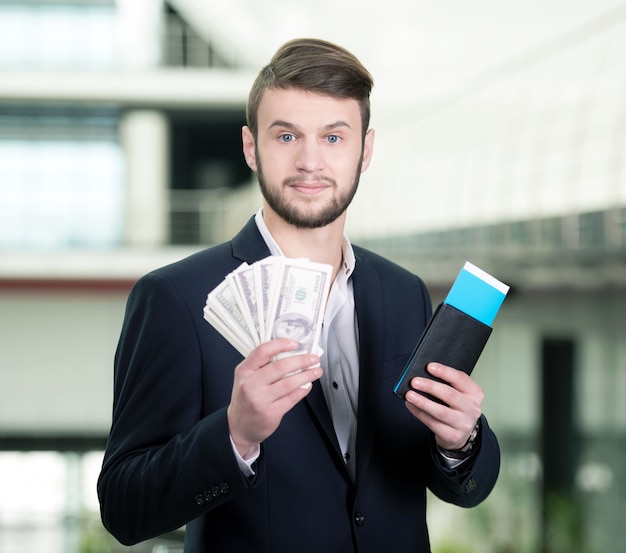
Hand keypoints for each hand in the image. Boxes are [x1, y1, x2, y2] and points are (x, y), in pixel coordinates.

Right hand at [227, 338, 321, 457]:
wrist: (239, 426)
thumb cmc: (245, 399)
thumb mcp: (246, 378)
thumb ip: (263, 365)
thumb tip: (290, 353)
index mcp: (244, 371)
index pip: (262, 351)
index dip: (281, 344)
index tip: (295, 343)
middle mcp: (250, 384)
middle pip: (280, 367)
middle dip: (301, 360)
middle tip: (313, 358)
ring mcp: (260, 400)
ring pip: (289, 383)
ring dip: (306, 375)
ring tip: (316, 371)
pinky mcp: (271, 413)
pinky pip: (292, 398)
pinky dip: (303, 390)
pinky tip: (307, 385)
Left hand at [404, 362, 482, 449]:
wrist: (462, 432)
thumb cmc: (456, 407)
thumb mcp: (459, 393)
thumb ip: (446, 383)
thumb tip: (423, 375)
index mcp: (475, 393)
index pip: (461, 379)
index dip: (444, 372)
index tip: (429, 366)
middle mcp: (472, 408)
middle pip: (450, 395)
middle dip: (430, 387)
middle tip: (415, 381)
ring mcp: (463, 424)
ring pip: (441, 412)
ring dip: (423, 402)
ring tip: (410, 395)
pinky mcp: (452, 436)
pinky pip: (432, 423)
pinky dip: (419, 413)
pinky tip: (411, 405)